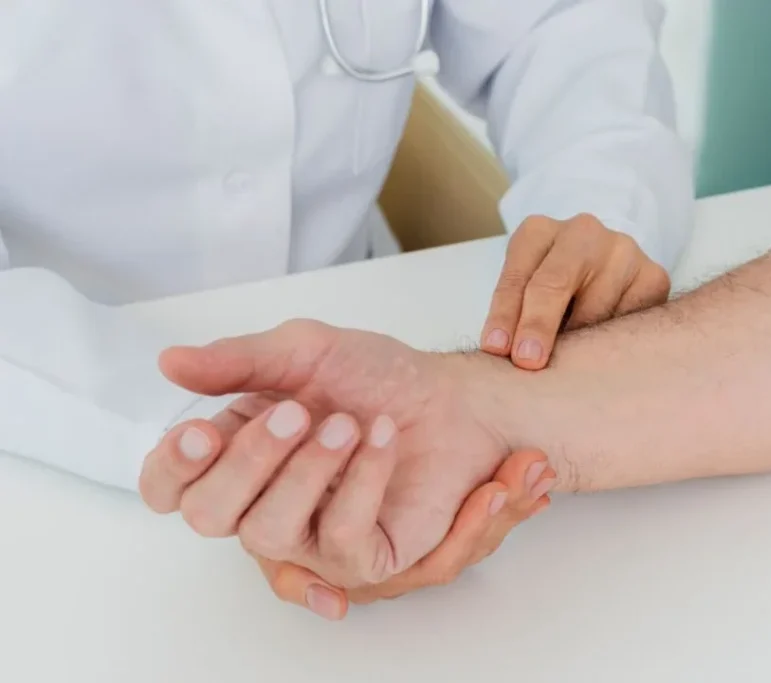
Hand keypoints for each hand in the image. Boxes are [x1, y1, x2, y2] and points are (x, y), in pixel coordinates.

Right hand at [139, 321, 553, 589]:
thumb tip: (169, 363)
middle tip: (295, 413)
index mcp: (236, 452)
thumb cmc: (376, 377)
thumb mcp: (305, 351)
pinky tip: (382, 439)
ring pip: (269, 532)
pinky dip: (361, 482)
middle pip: (210, 514)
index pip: (170, 486)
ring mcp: (311, 537)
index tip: (201, 430)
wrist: (452, 397)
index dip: (173, 467)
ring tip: (348, 424)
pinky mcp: (364, 557)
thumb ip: (237, 361)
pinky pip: (341, 539)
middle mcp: (264, 502)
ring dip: (307, 471)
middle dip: (247, 462)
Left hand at [481, 214, 670, 369]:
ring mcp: (623, 250)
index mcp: (538, 231)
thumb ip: (515, 317)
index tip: (498, 348)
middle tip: (528, 362)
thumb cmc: (552, 291)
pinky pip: (629, 320)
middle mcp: (582, 233)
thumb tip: (507, 357)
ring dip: (577, 342)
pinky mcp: (654, 276)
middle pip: (555, 282)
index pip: (518, 275)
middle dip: (539, 324)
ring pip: (595, 309)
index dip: (506, 314)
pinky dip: (613, 342)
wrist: (604, 273)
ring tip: (568, 366)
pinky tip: (602, 354)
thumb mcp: (524, 294)